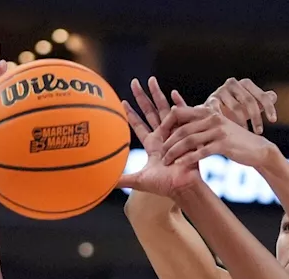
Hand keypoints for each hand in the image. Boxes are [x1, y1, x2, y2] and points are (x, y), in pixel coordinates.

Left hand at [118, 77, 202, 196]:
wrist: (183, 188)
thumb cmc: (164, 186)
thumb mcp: (138, 181)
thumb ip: (122, 179)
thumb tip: (102, 183)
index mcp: (152, 145)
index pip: (138, 126)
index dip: (130, 114)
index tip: (122, 101)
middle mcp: (162, 136)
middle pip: (150, 112)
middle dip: (142, 97)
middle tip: (135, 82)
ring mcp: (174, 133)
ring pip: (164, 109)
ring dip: (158, 94)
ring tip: (151, 80)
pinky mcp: (186, 134)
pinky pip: (182, 115)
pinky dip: (179, 104)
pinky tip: (173, 92)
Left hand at [161, 106, 279, 169]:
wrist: (257, 149)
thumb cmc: (233, 140)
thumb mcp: (217, 127)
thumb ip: (200, 123)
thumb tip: (178, 115)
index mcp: (207, 112)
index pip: (179, 113)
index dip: (166, 124)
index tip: (157, 136)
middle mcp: (212, 118)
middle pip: (182, 129)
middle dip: (168, 142)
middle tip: (159, 154)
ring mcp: (218, 130)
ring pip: (189, 140)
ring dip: (175, 152)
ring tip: (166, 162)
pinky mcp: (224, 144)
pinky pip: (201, 151)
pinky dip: (188, 159)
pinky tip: (179, 165)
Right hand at [204, 77, 276, 133]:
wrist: (211, 113)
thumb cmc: (236, 110)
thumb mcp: (250, 106)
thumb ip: (262, 101)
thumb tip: (274, 96)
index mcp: (245, 83)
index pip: (261, 95)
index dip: (269, 107)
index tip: (273, 120)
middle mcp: (232, 83)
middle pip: (249, 100)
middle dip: (256, 117)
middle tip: (259, 132)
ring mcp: (220, 91)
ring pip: (236, 107)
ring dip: (242, 122)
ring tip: (245, 133)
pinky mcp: (210, 100)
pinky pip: (223, 111)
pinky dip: (227, 122)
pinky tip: (231, 132)